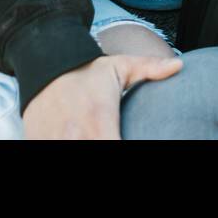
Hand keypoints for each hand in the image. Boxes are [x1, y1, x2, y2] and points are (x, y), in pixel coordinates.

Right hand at [22, 54, 182, 139]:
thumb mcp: (120, 66)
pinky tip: (77, 140)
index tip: (130, 139)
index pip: (116, 148)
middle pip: (95, 153)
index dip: (124, 148)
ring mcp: (54, 141)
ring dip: (87, 150)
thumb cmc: (87, 70)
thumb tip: (179, 65)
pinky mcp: (38, 142)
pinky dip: (65, 149)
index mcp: (99, 119)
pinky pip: (51, 150)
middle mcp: (75, 135)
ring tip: (96, 137)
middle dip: (107, 147)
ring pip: (71, 153)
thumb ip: (151, 67)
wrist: (44, 64)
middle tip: (112, 136)